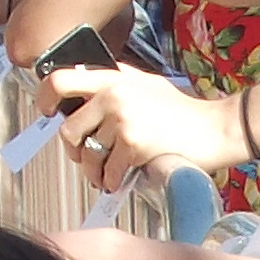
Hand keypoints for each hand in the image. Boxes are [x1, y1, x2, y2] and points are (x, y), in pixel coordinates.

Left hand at [51, 63, 237, 192]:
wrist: (215, 129)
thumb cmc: (184, 111)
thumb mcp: (148, 84)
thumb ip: (118, 82)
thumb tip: (86, 89)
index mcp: (113, 78)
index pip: (61, 80)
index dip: (45, 97)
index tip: (46, 111)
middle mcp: (113, 96)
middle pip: (69, 129)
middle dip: (75, 150)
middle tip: (85, 157)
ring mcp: (123, 120)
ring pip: (88, 154)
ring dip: (93, 171)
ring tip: (103, 175)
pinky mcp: (134, 145)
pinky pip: (108, 170)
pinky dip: (110, 181)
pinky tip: (118, 180)